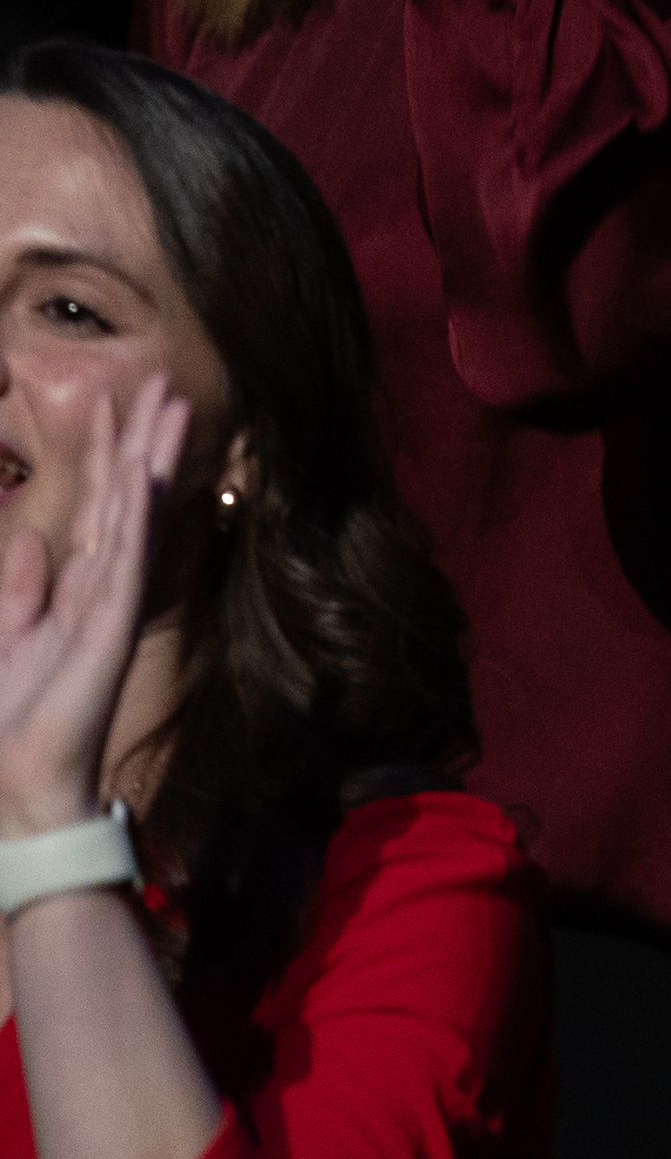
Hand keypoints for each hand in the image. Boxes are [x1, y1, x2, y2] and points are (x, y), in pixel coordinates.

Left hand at [0, 379, 185, 834]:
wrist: (24, 779)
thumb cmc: (16, 719)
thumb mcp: (7, 639)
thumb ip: (23, 591)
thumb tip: (37, 541)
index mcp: (80, 589)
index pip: (102, 507)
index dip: (108, 452)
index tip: (115, 398)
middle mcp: (105, 586)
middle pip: (127, 496)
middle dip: (140, 437)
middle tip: (158, 379)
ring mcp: (113, 603)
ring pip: (136, 513)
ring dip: (151, 457)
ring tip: (167, 405)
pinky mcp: (111, 626)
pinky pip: (128, 558)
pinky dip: (140, 515)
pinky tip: (147, 476)